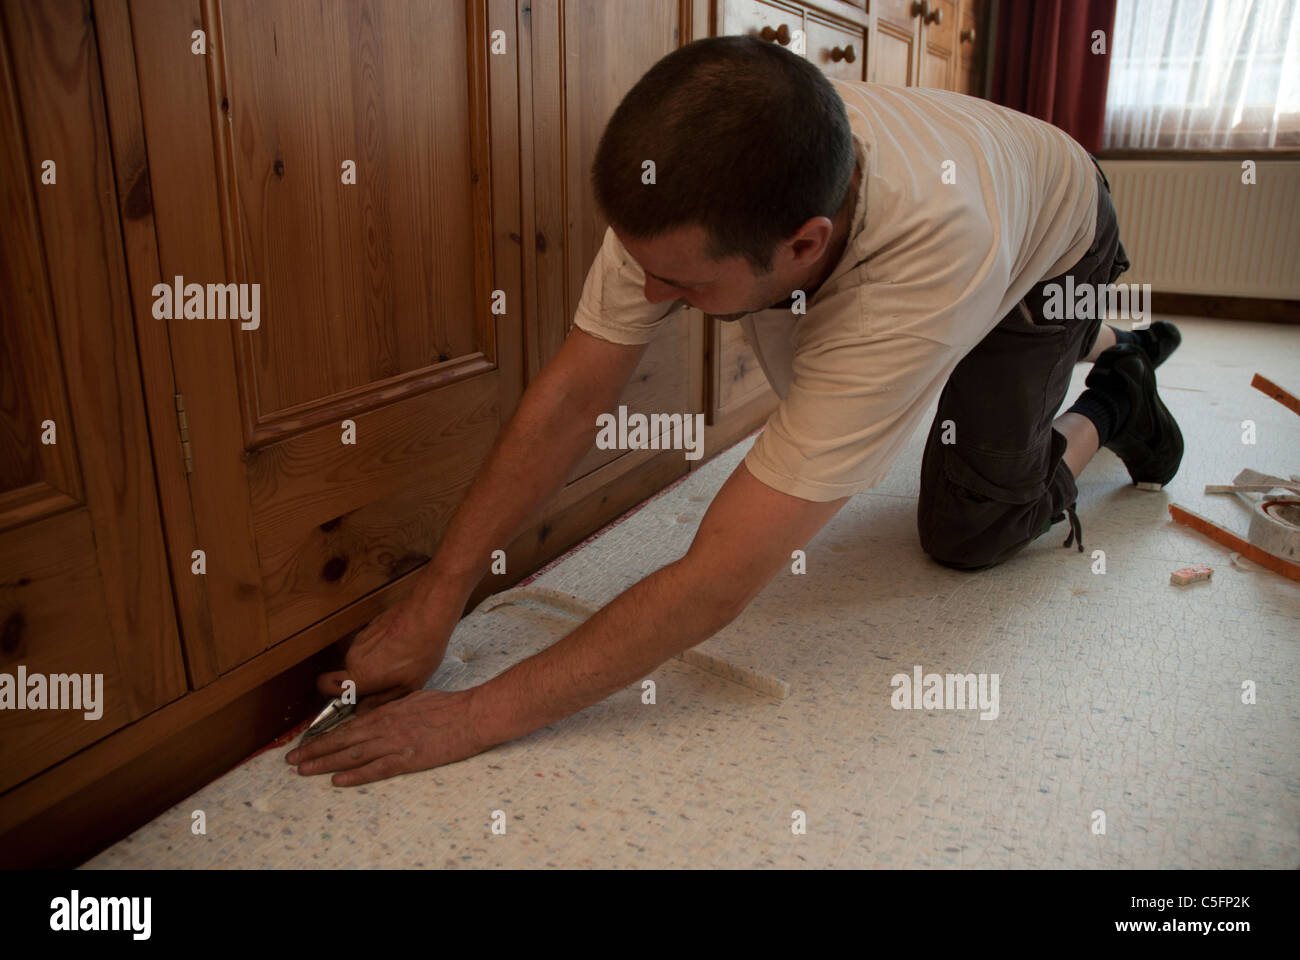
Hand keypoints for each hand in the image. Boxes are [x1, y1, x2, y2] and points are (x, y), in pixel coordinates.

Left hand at [285, 688, 489, 785]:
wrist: (472, 715)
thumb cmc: (448, 706)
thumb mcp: (415, 699)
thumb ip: (393, 708)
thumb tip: (377, 715)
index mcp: (387, 712)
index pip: (348, 726)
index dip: (324, 736)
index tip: (306, 743)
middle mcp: (385, 726)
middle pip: (342, 740)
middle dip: (314, 750)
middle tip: (291, 759)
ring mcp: (395, 743)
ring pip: (352, 754)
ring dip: (325, 762)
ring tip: (303, 770)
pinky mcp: (408, 758)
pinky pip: (376, 769)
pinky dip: (355, 775)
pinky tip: (337, 780)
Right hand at [317, 596, 452, 708]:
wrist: (426, 616)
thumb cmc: (421, 651)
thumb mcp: (408, 686)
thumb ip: (381, 700)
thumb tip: (362, 709)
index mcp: (361, 675)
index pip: (324, 685)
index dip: (333, 693)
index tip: (350, 697)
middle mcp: (353, 657)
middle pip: (348, 674)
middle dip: (364, 680)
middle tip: (389, 680)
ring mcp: (359, 640)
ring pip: (359, 660)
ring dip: (374, 664)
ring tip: (399, 662)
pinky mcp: (367, 628)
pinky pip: (368, 646)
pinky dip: (379, 650)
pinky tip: (399, 648)